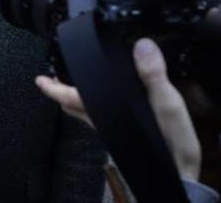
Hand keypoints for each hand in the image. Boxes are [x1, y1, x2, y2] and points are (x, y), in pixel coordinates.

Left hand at [36, 37, 201, 181]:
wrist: (181, 174)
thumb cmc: (173, 143)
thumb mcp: (167, 104)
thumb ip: (152, 75)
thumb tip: (142, 47)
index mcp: (106, 114)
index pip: (71, 99)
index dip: (53, 88)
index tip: (39, 79)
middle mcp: (104, 124)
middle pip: (72, 108)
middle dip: (60, 93)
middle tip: (50, 80)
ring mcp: (112, 132)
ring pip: (84, 115)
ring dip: (75, 100)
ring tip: (71, 86)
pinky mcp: (121, 136)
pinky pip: (99, 119)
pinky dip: (93, 107)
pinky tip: (104, 103)